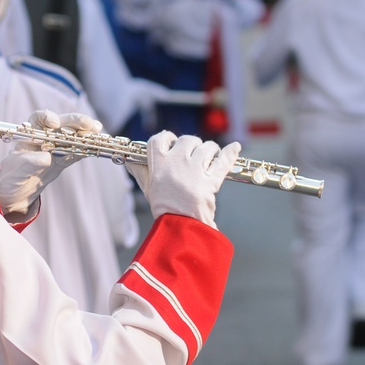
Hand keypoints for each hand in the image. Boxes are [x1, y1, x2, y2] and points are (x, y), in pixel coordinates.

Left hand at [0, 109, 102, 215]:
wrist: (15, 192)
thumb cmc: (11, 176)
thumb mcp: (17, 170)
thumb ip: (29, 162)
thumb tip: (46, 157)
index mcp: (29, 134)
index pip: (39, 119)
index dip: (47, 117)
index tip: (54, 123)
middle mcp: (44, 137)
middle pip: (61, 124)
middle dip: (75, 121)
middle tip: (88, 124)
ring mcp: (56, 147)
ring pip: (73, 135)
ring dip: (86, 132)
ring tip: (97, 130)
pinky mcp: (64, 159)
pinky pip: (77, 151)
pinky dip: (87, 148)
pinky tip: (96, 146)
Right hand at [126, 131, 240, 227]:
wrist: (179, 225)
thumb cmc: (163, 208)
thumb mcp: (148, 188)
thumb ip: (140, 171)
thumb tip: (130, 162)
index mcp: (159, 162)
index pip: (160, 139)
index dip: (167, 138)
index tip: (172, 142)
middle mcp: (177, 161)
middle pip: (187, 140)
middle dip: (192, 145)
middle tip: (193, 156)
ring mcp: (196, 168)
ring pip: (207, 147)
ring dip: (210, 151)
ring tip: (210, 158)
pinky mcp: (212, 178)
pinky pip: (224, 160)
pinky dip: (231, 152)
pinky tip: (235, 147)